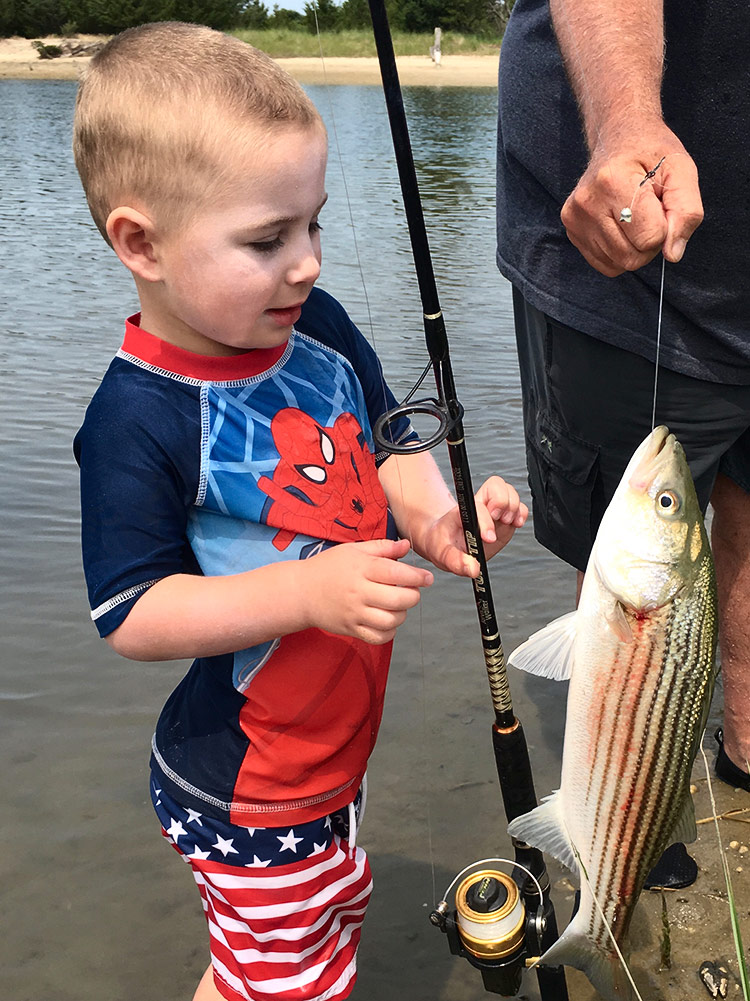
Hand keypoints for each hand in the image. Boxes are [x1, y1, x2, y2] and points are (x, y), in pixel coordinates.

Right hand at [298, 537, 432, 644]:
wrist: (301, 591)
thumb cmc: (329, 567)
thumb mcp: (354, 550)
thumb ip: (383, 547)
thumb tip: (407, 546)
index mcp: (361, 569)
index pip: (396, 573)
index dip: (417, 577)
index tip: (427, 578)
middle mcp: (358, 592)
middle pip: (398, 600)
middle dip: (413, 596)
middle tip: (412, 591)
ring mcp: (354, 613)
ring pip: (391, 621)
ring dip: (402, 614)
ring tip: (398, 605)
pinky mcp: (350, 629)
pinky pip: (378, 637)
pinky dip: (389, 632)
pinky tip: (387, 620)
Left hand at [419, 476, 527, 578]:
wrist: (446, 542)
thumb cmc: (443, 544)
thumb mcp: (442, 555)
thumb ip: (456, 562)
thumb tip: (472, 569)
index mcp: (462, 511)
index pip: (478, 507)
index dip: (486, 521)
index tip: (488, 537)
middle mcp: (479, 506)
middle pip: (496, 485)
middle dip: (502, 503)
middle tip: (499, 520)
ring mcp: (493, 511)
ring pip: (509, 491)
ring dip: (513, 507)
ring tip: (506, 522)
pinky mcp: (504, 518)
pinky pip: (519, 506)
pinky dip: (522, 514)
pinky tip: (515, 524)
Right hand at [561, 119, 702, 275]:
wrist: (618, 137)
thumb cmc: (651, 153)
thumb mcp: (681, 171)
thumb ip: (687, 212)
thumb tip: (673, 254)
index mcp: (614, 181)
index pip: (651, 237)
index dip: (666, 226)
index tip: (660, 204)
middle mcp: (588, 202)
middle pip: (632, 257)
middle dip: (650, 242)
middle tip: (650, 213)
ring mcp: (575, 218)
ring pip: (618, 264)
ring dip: (634, 248)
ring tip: (634, 217)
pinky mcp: (571, 229)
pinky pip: (604, 264)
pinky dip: (619, 253)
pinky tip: (620, 226)